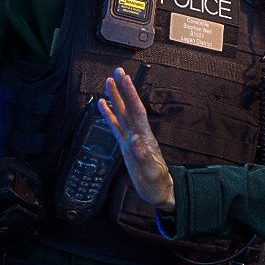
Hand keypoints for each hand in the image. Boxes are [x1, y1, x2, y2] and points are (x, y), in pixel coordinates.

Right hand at [97, 67, 173, 214]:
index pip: (136, 111)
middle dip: (123, 89)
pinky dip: (109, 116)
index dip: (130, 94)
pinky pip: (116, 127)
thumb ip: (143, 155)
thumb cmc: (158, 184)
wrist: (160, 193)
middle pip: (129, 107)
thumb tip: (135, 139)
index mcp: (144, 138)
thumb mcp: (151, 172)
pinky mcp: (127, 146)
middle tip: (116, 72)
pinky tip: (104, 107)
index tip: (125, 79)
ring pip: (122, 114)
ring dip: (116, 98)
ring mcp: (132, 139)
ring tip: (108, 83)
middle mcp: (138, 135)